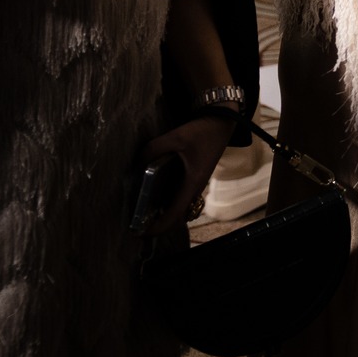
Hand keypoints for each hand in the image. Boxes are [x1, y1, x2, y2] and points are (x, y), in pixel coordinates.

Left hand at [141, 109, 235, 230]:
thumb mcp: (175, 137)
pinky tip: (154, 197)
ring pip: (180, 209)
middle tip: (138, 225)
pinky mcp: (195, 178)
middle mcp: (195, 188)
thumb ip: (154, 149)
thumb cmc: (201, 132)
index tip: (141, 232)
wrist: (221, 123)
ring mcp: (196, 184)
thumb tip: (137, 164)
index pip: (175, 214)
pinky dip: (168, 204)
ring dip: (164, 216)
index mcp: (192, 182)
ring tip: (143, 214)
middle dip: (159, 225)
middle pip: (178, 217)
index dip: (158, 227)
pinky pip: (181, 199)